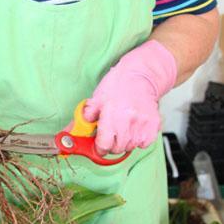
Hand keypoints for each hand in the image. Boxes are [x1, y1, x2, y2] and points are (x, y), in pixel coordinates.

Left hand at [83, 40, 176, 154]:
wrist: (140, 75)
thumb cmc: (117, 85)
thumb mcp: (95, 100)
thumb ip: (83, 120)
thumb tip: (69, 132)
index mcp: (111, 116)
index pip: (104, 145)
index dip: (99, 148)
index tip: (98, 145)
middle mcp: (128, 122)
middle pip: (117, 149)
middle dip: (111, 145)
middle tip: (110, 134)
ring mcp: (142, 124)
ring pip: (130, 147)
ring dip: (124, 142)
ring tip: (122, 128)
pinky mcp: (154, 125)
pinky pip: (144, 143)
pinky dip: (138, 140)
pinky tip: (134, 128)